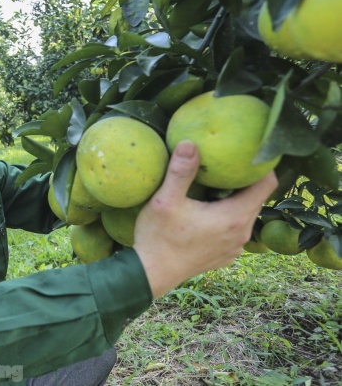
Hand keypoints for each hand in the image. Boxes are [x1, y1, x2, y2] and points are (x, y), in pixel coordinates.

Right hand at [133, 140, 277, 298]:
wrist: (151, 274)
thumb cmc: (159, 237)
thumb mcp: (166, 200)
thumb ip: (180, 172)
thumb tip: (190, 143)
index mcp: (235, 216)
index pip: (267, 183)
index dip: (260, 165)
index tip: (245, 151)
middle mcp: (242, 233)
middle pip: (256, 197)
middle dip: (244, 179)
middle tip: (226, 162)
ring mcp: (235, 247)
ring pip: (245, 213)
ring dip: (234, 198)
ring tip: (215, 183)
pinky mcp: (225, 255)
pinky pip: (234, 228)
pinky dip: (227, 216)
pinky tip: (206, 210)